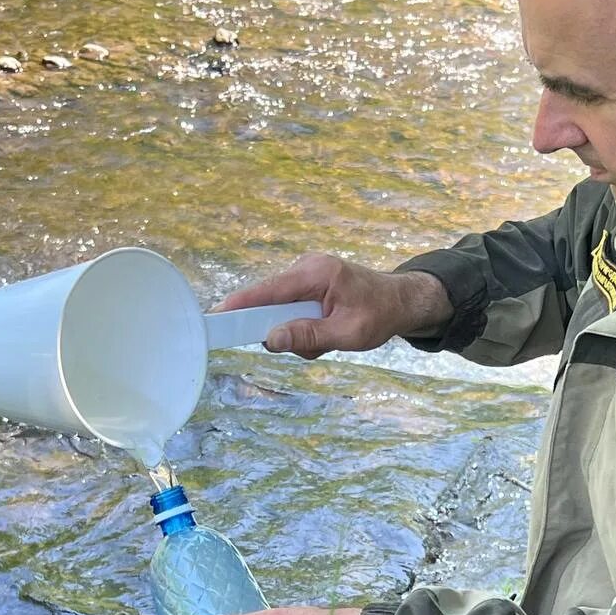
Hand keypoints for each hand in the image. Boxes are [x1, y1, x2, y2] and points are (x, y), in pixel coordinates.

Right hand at [212, 254, 451, 359]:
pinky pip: (291, 312)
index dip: (240, 304)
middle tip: (316, 345)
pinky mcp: (306, 287)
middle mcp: (306, 269)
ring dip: (299, 334)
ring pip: (281, 313)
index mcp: (316, 274)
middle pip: (271, 305)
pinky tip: (325, 332)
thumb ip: (308, 336)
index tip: (215, 315)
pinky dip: (304, 328)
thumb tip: (271, 339)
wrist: (400, 301)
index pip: (268, 290)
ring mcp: (305, 277)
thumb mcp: (347, 333)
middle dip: (286, 331)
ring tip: (329, 338)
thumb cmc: (379, 314)